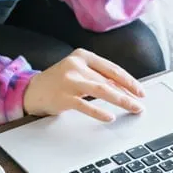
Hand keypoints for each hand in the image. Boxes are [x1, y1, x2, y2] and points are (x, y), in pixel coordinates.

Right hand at [23, 48, 146, 121]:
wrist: (32, 90)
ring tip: (132, 108)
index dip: (128, 80)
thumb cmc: (59, 81)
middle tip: (140, 103)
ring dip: (120, 100)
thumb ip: (98, 76)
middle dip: (127, 93)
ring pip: (101, 90)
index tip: (140, 91)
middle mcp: (76, 65)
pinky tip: (110, 116)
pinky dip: (99, 111)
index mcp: (83, 55)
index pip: (111, 68)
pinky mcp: (63, 96)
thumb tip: (124, 88)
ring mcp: (69, 80)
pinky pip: (85, 105)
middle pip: (108, 80)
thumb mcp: (78, 71)